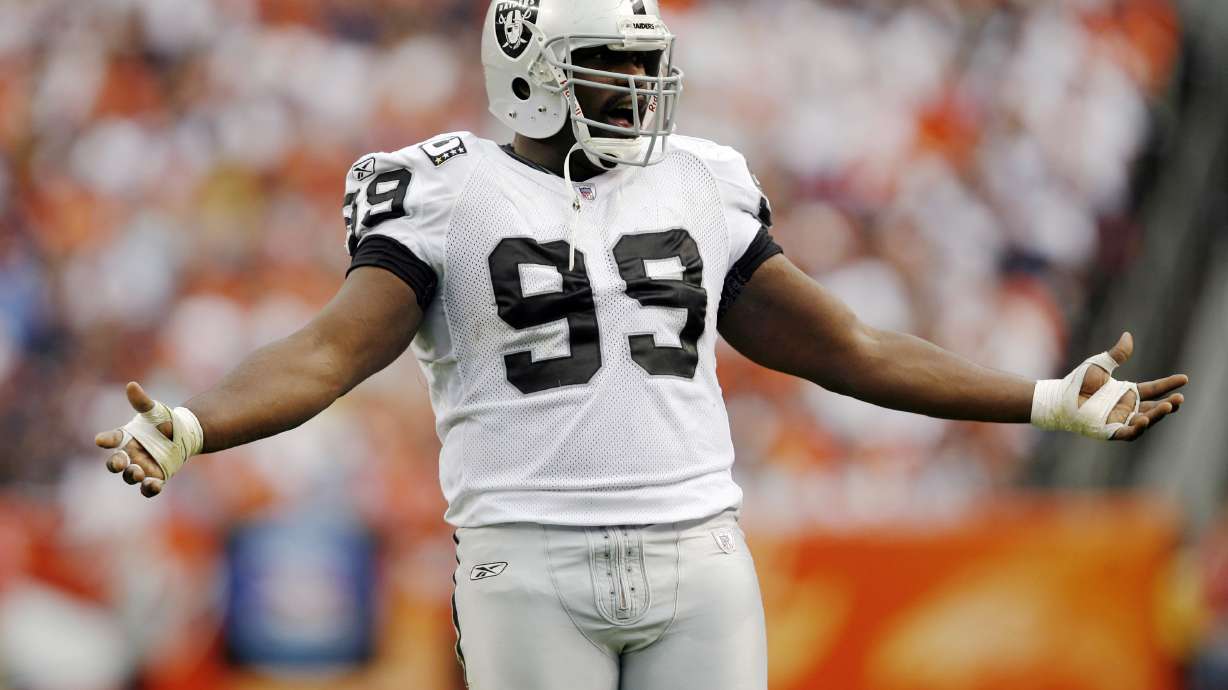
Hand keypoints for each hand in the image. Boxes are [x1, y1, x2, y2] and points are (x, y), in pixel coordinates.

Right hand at [95, 382, 168, 497]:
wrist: (183, 434)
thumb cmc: (163, 420)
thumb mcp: (154, 410)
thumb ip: (142, 402)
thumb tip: (131, 385)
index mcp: (126, 438)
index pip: (112, 439)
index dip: (106, 439)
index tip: (100, 440)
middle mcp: (130, 455)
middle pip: (116, 463)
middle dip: (115, 464)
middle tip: (120, 462)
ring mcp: (142, 467)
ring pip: (131, 477)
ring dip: (131, 476)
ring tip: (138, 472)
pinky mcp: (155, 477)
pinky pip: (148, 488)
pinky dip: (149, 488)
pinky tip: (154, 485)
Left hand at [1080, 332, 1187, 441]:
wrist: (1060, 397)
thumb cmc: (1078, 382)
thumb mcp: (1100, 365)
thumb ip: (1116, 354)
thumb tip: (1128, 335)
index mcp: (1128, 393)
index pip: (1154, 389)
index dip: (1169, 385)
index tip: (1184, 379)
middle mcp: (1127, 408)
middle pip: (1153, 407)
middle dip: (1168, 405)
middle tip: (1179, 399)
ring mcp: (1119, 420)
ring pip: (1145, 420)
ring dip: (1157, 415)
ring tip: (1167, 407)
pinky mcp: (1109, 431)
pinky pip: (1127, 432)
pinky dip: (1137, 428)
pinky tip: (1144, 420)